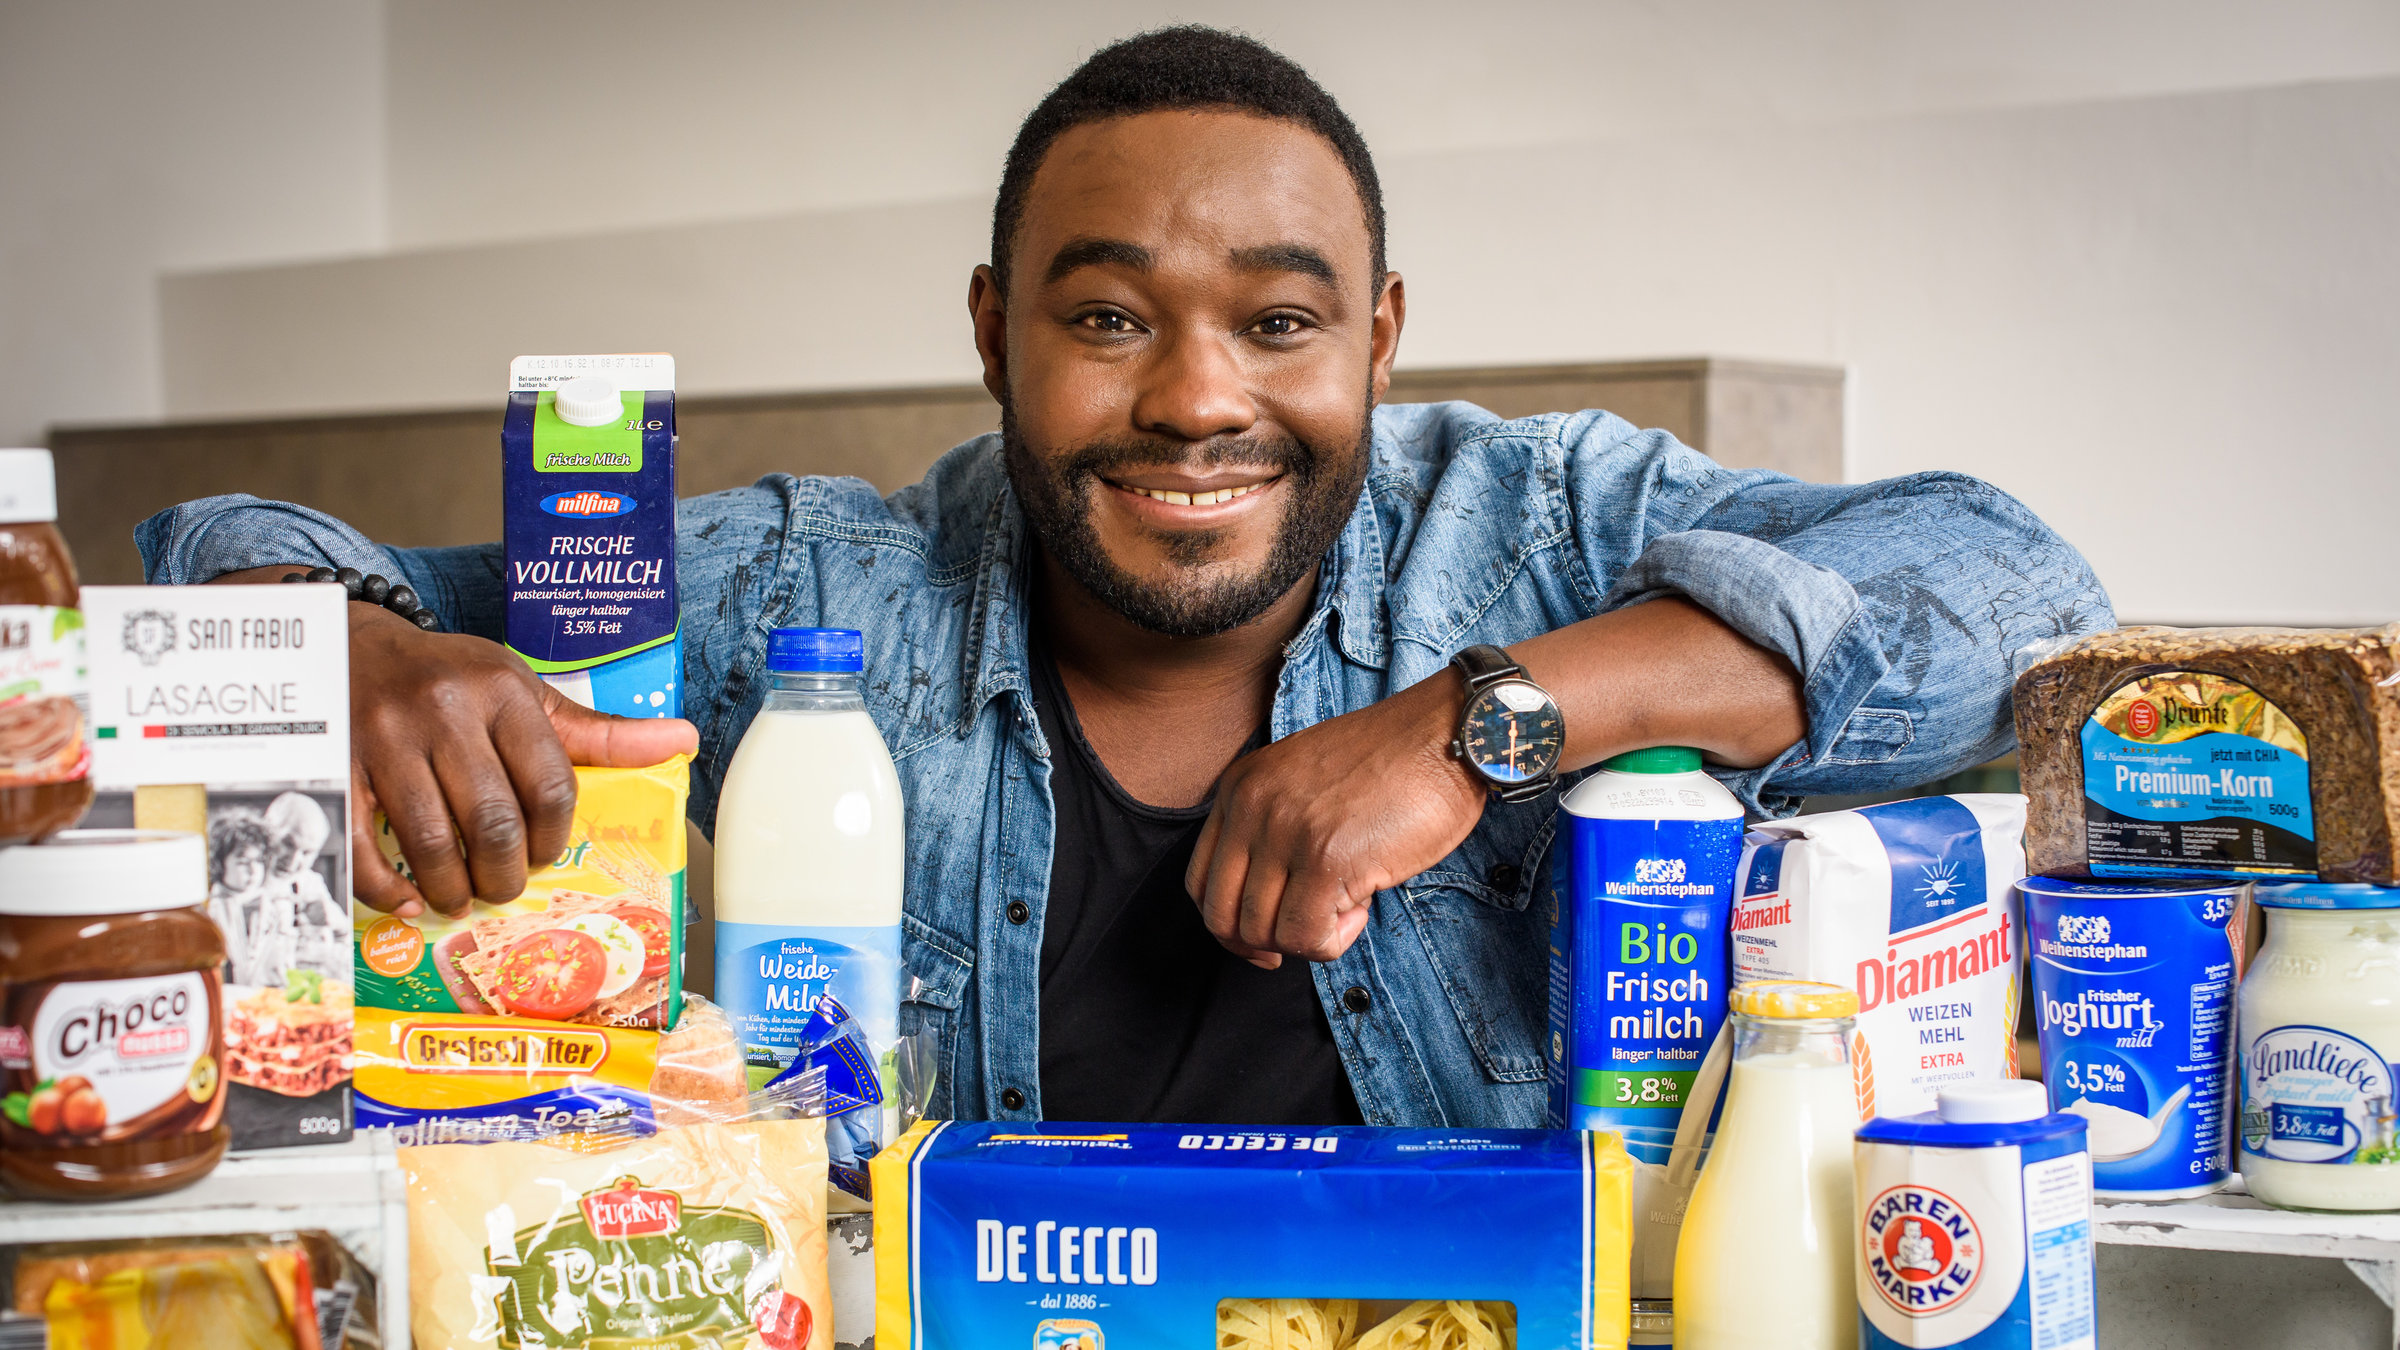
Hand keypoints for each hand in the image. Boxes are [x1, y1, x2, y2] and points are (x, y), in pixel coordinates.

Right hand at [344, 603, 695, 915]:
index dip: (554, 835)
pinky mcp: (335, 766)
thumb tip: (682, 741)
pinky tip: (407, 899)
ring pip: (432, 842)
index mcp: (501, 693)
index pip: (550, 784)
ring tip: (461, 895)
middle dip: (506, 873)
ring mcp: (385, 740)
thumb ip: (597, 731)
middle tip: (503, 886)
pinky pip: (360, 847)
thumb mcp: (524, 692)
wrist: (352, 646)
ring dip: (453, 887)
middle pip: (493, 821)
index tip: (544, 852)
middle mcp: (444, 713)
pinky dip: (386, 888)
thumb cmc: (451, 679)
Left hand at [1185, 672, 1485, 967]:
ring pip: (1261, 932)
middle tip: (1308, 938)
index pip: (1200, 881)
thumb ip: (1274, 828)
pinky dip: (1333, 941)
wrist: (1448, 735)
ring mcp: (1285, 832)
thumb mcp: (1306, 781)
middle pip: (1222, 915)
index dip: (1229, 925)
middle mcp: (1252, 807)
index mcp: (1240, 786)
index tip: (1264, 940)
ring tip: (1349, 906)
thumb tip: (1266, 904)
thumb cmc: (1395, 763)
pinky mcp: (1326, 860)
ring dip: (1307, 939)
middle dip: (1263, 945)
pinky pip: (1305, 936)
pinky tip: (1362, 908)